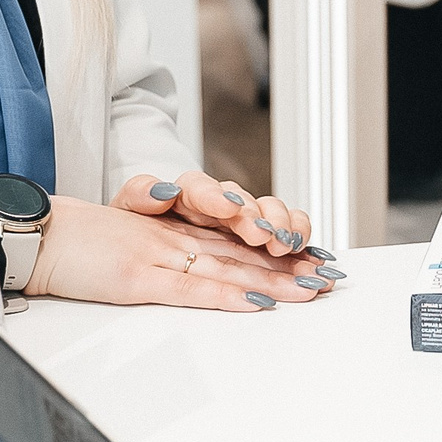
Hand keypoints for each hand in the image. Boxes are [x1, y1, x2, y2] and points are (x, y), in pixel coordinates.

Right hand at [27, 196, 330, 309]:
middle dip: (290, 267)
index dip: (278, 254)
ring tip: (310, 290)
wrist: (39, 238)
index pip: (237, 245)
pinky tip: (256, 302)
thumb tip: (202, 283)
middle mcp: (176, 238)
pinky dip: (225, 295)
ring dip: (272, 280)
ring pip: (228, 266)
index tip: (314, 264)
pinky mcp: (139, 275)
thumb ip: (165, 266)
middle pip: (243, 254)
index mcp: (175, 234)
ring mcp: (160, 254)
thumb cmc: (79, 251)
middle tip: (329, 278)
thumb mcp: (131, 254)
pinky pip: (189, 286)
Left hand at [114, 172, 318, 264]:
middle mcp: (220, 203)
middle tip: (267, 237)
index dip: (217, 198)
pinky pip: (288, 231)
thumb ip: (140, 194)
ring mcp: (244, 220)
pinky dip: (301, 241)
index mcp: (187, 194)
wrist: (141, 240)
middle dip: (261, 219)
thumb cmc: (136, 225)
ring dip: (286, 229)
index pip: (202, 187)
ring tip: (291, 246)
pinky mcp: (262, 237)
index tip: (228, 209)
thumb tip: (162, 191)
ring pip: (272, 214)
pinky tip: (314, 255)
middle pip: (246, 202)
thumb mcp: (128, 209)